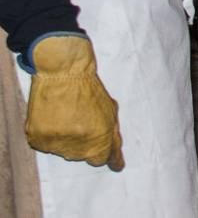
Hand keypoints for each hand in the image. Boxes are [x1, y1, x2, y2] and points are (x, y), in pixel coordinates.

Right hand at [24, 35, 123, 171]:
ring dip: (65, 138)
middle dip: (83, 140)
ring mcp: (57, 144)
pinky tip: (53, 117)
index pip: (100, 159)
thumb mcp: (110, 112)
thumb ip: (114, 140)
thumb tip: (117, 165)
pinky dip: (49, 134)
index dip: (100, 147)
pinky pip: (45, 145)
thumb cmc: (90, 91)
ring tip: (66, 116)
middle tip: (79, 118)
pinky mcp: (38, 139)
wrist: (62, 73)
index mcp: (100, 139)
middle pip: (81, 155)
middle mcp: (78, 146)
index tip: (95, 138)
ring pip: (63, 150)